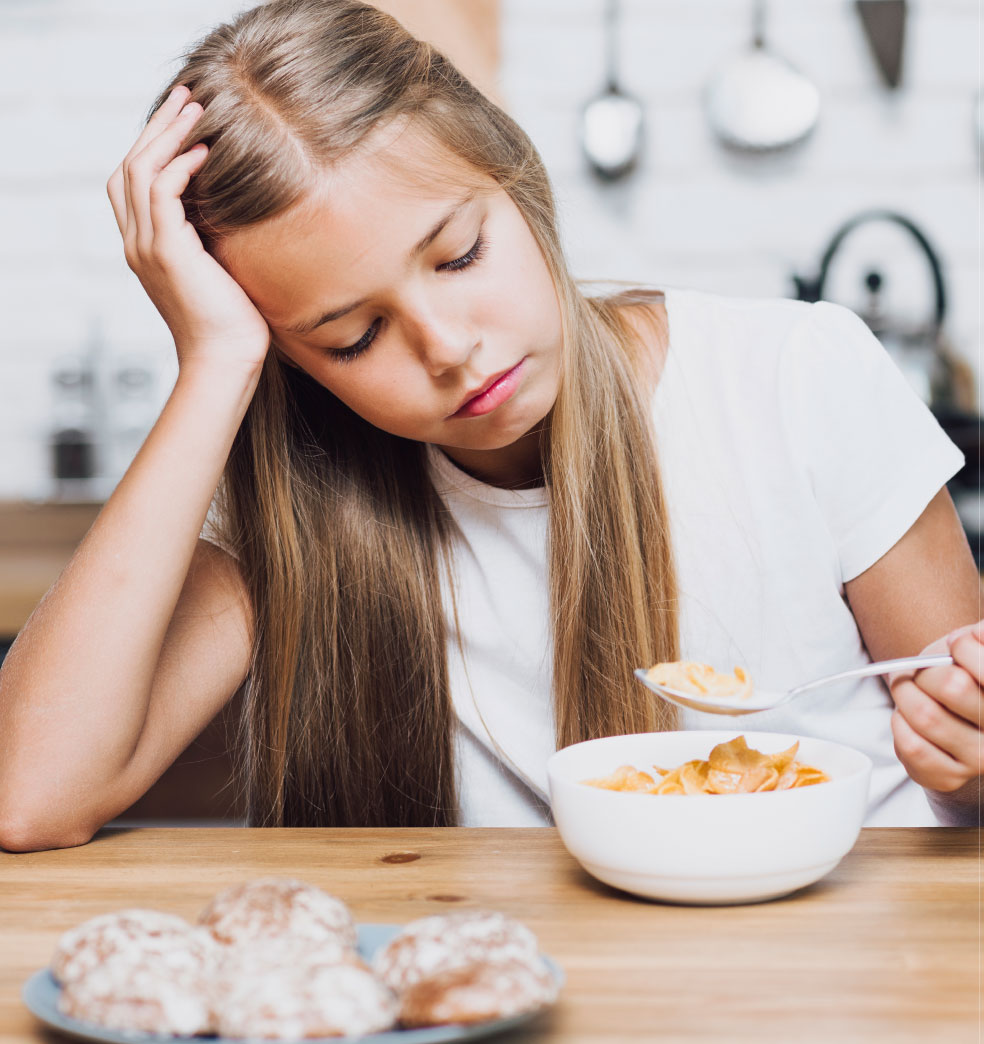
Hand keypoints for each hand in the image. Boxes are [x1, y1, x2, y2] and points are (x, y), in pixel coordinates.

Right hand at [106, 84, 270, 374]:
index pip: (133, 182)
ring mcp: (148, 247)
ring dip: (168, 134)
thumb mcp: (223, 271)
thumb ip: (215, 239)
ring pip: (140, 170)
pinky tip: (206, 151)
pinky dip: (181, 166)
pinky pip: (161, 192)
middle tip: (186, 96)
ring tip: (196, 108)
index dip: (154, 145)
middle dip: (157, 126)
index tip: (184, 119)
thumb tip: (240, 209)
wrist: (227, 361)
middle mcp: (138, 243)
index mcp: (147, 247)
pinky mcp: (167, 252)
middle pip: (130, 166)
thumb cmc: (234, 325)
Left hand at [888, 619, 983, 797]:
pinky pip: (911, 745)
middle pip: (952, 687)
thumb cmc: (964, 677)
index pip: (982, 666)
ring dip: (905, 695)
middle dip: (925, 670)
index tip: (954, 646)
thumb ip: (979, 638)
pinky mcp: (949, 777)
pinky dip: (899, 723)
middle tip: (919, 670)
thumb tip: (977, 634)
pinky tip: (908, 717)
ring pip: (926, 716)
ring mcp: (979, 760)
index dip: (962, 647)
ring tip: (908, 691)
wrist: (957, 723)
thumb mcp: (976, 649)